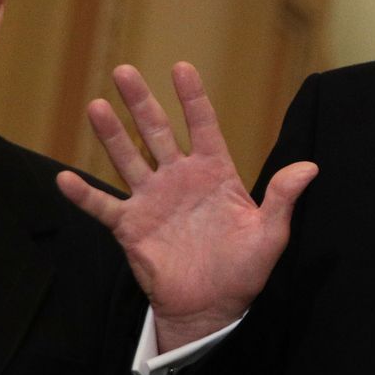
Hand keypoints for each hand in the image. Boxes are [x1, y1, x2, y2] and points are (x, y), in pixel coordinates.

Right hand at [55, 63, 316, 351]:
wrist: (212, 307)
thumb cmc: (244, 269)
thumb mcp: (270, 233)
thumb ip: (283, 198)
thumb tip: (310, 167)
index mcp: (214, 174)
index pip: (202, 126)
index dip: (192, 98)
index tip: (181, 68)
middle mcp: (180, 179)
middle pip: (157, 132)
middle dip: (141, 102)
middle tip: (125, 71)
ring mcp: (152, 201)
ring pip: (128, 159)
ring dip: (112, 135)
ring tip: (96, 106)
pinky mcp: (131, 227)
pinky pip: (103, 207)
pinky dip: (83, 195)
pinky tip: (64, 177)